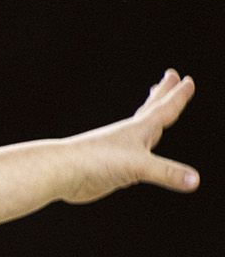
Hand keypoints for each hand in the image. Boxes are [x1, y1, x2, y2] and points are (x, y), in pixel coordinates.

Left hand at [61, 70, 198, 202]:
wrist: (61, 172)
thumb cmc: (95, 163)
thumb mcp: (137, 166)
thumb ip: (167, 173)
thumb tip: (194, 182)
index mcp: (137, 130)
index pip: (164, 109)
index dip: (178, 96)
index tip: (188, 79)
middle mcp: (129, 137)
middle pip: (151, 110)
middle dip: (163, 94)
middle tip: (170, 75)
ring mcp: (120, 151)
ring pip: (142, 132)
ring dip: (152, 120)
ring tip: (156, 112)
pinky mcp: (112, 168)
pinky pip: (133, 156)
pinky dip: (141, 150)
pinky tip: (139, 153)